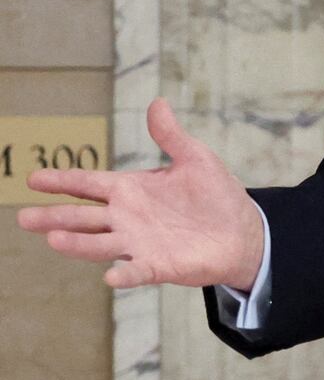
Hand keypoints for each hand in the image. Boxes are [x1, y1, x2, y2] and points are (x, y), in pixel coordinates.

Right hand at [16, 98, 263, 290]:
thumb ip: (171, 136)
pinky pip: (137, 270)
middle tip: (24, 218)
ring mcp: (139, 243)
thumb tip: (157, 103)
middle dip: (54, 217)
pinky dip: (125, 273)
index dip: (62, 181)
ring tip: (53, 240)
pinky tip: (111, 276)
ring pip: (100, 244)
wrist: (243, 230)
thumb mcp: (195, 158)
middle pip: (83, 217)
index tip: (33, 179)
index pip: (89, 184)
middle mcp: (127, 218)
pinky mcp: (159, 265)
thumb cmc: (215, 194)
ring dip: (78, 244)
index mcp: (130, 190)